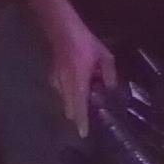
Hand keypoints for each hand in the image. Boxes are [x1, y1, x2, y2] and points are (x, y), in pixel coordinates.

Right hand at [49, 23, 117, 137]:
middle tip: (86, 122)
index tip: (83, 134)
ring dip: (73, 105)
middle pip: (69, 109)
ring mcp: (57, 81)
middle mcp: (65, 86)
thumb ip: (109, 74)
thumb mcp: (104, 56)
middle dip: (77, 117)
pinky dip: (69, 95)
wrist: (61, 29)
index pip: (79, 107)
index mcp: (79, 82)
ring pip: (65, 101)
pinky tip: (76, 90)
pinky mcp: (53, 76)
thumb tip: (111, 89)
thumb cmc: (85, 42)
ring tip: (84, 105)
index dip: (81, 121)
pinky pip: (61, 92)